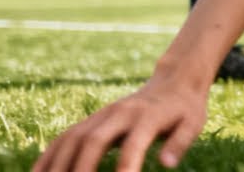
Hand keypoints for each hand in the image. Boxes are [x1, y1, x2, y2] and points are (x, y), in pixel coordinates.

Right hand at [33, 77, 207, 171]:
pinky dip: (50, 154)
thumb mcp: (194, 123)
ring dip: (58, 163)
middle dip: (81, 168)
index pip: (134, 143)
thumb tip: (167, 163)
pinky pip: (66, 136)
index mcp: (148, 116)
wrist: (174, 81)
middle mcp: (121, 113)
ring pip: (74, 137)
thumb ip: (180, 142)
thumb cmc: (185, 109)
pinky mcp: (93, 119)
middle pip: (94, 140)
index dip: (126, 165)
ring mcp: (103, 115)